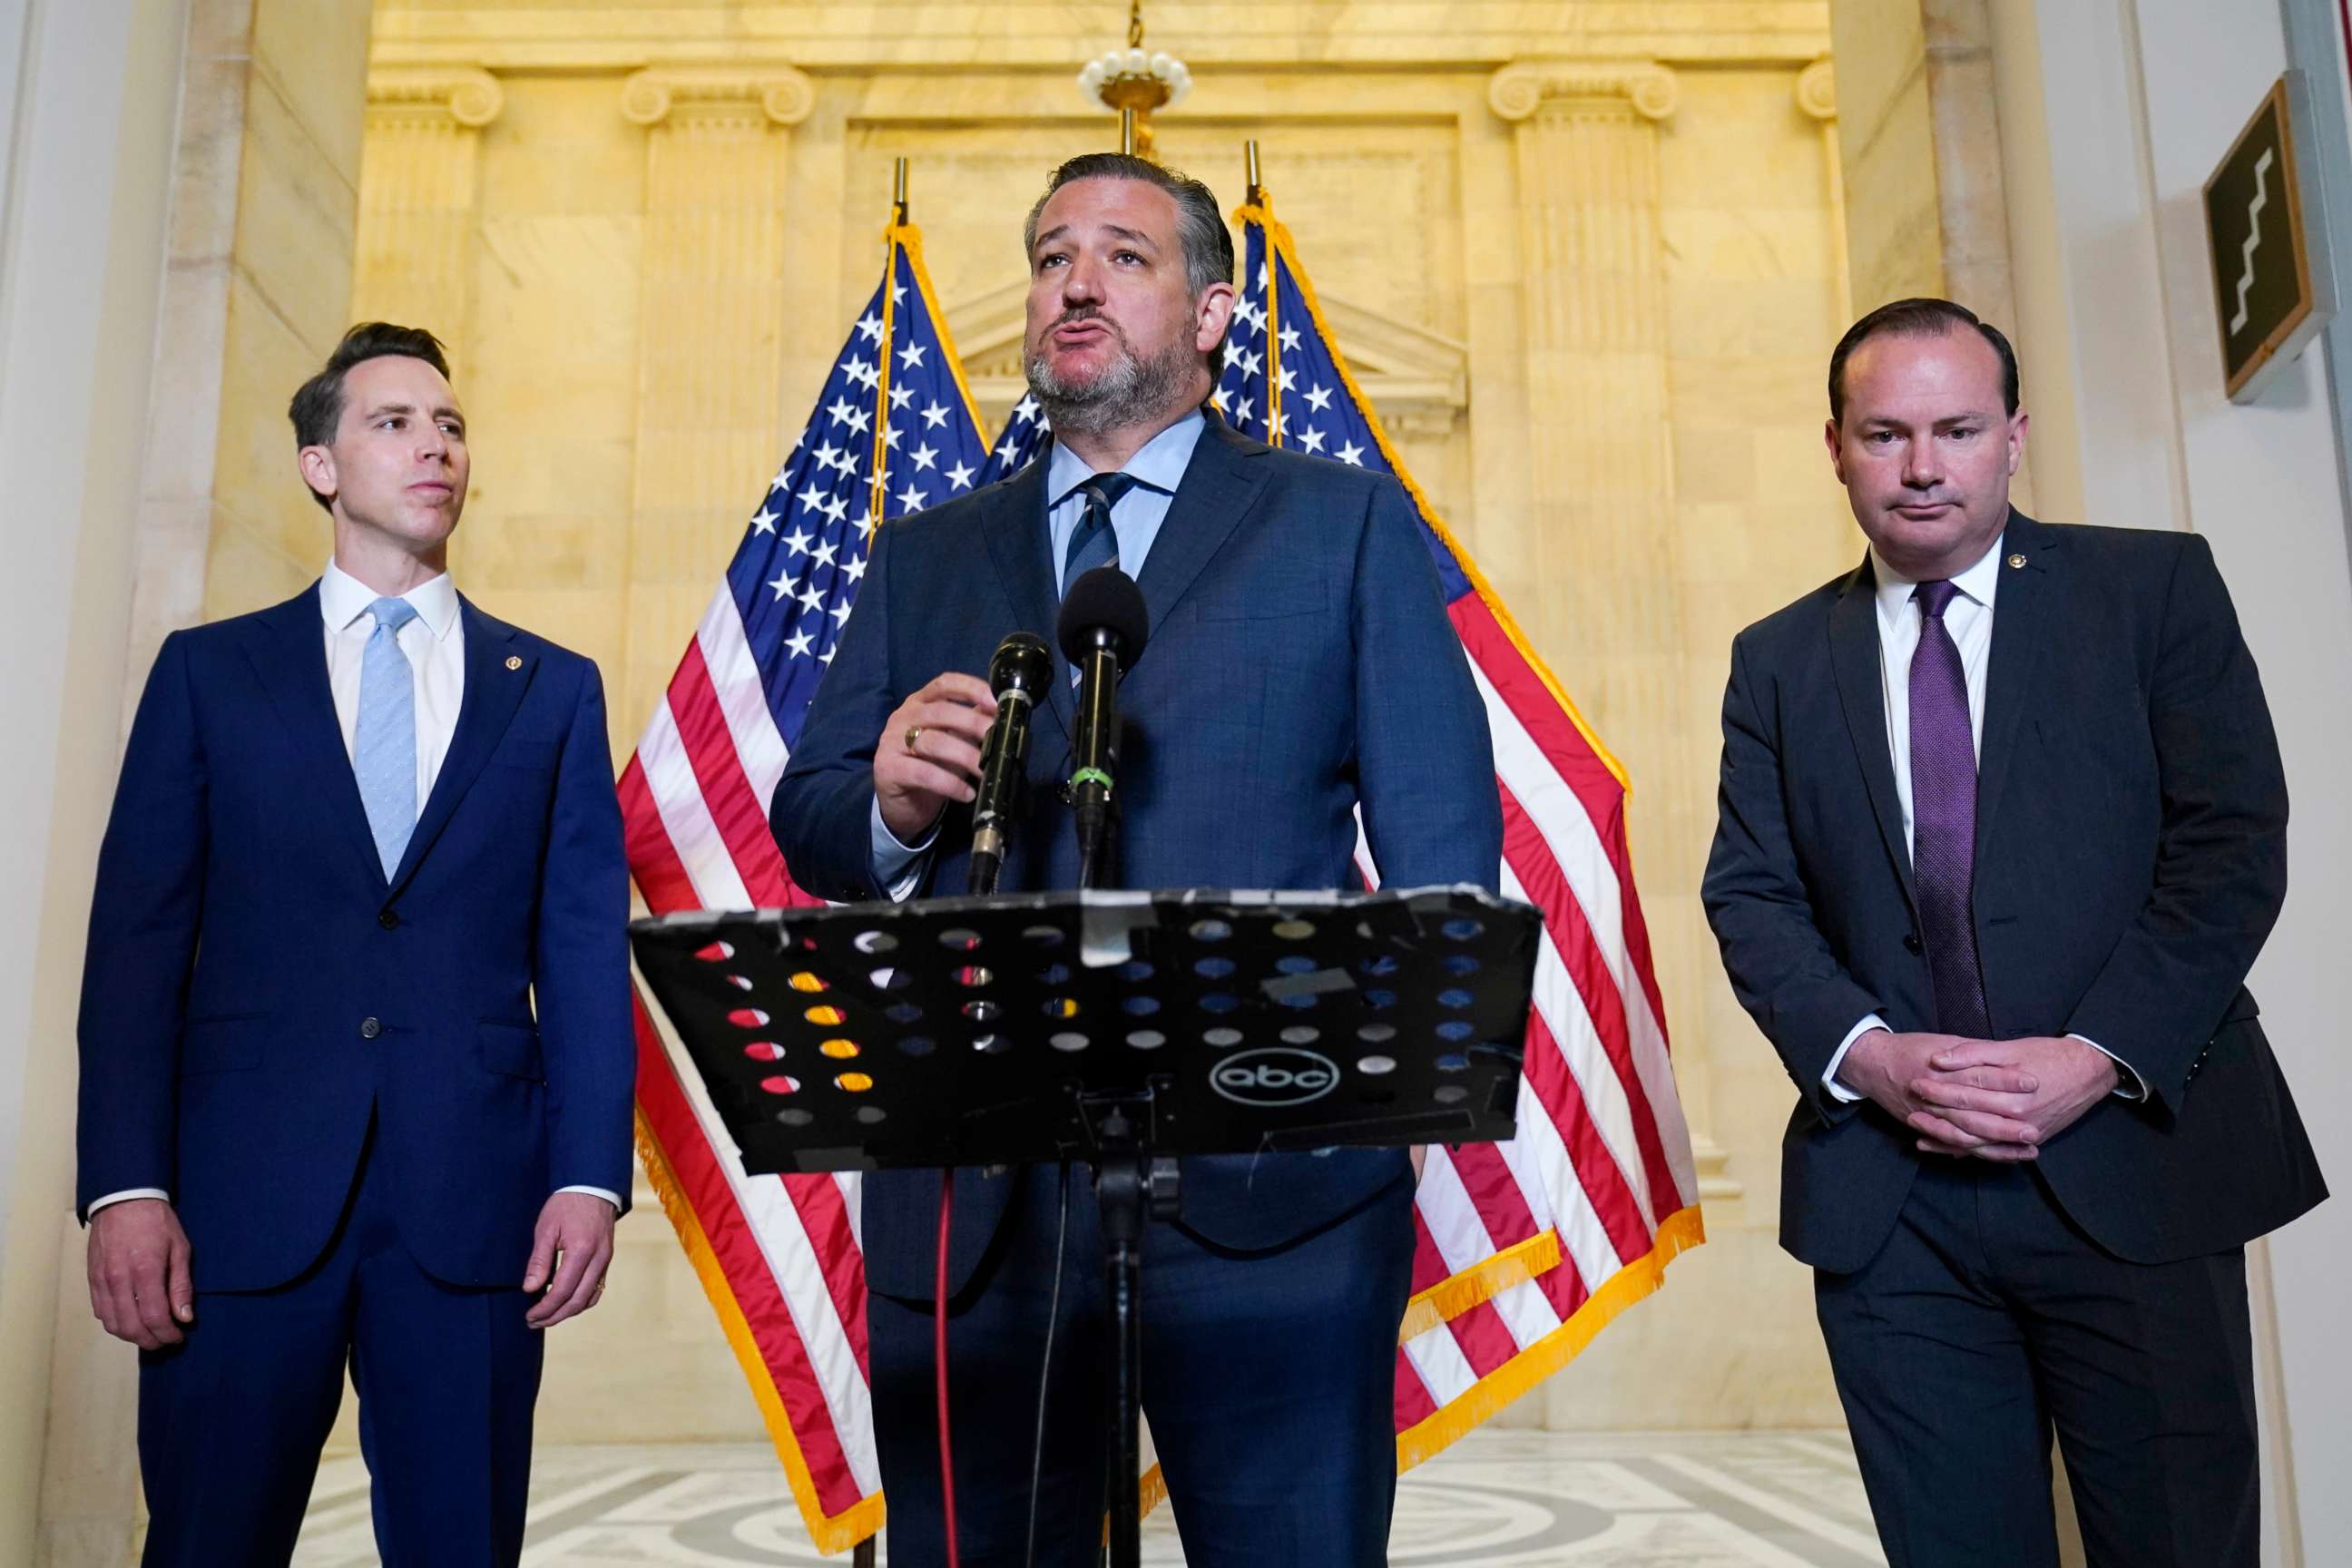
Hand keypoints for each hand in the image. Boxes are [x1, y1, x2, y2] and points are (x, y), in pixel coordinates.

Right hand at [88, 1199, 194, 1348]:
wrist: (122, 1199)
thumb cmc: (157, 1221)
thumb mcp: (180, 1248)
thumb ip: (181, 1285)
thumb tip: (184, 1317)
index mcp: (145, 1271)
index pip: (154, 1317)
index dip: (167, 1334)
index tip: (179, 1337)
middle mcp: (119, 1280)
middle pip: (131, 1327)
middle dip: (151, 1340)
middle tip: (166, 1341)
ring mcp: (102, 1281)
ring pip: (112, 1324)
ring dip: (132, 1336)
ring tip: (150, 1335)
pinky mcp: (91, 1280)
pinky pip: (100, 1311)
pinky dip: (115, 1323)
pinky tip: (130, 1321)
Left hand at [523, 1191, 616, 1328]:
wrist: (593, 1186)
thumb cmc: (566, 1204)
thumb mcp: (546, 1228)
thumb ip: (539, 1261)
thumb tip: (530, 1289)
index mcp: (581, 1251)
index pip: (562, 1291)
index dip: (544, 1308)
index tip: (529, 1315)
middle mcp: (598, 1259)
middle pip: (577, 1301)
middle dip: (554, 1316)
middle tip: (534, 1322)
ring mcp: (605, 1260)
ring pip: (589, 1298)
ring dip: (568, 1312)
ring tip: (548, 1316)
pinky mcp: (606, 1259)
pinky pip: (596, 1289)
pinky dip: (581, 1301)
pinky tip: (566, 1302)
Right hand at [874, 673, 996, 843]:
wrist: (901, 805)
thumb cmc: (929, 767)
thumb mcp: (952, 741)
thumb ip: (970, 724)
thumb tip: (1001, 714)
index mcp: (920, 703)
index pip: (944, 684)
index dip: (971, 688)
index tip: (996, 702)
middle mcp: (903, 716)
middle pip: (941, 711)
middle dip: (974, 724)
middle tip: (998, 742)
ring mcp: (892, 742)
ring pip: (934, 742)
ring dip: (966, 756)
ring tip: (986, 771)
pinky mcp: (889, 769)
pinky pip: (924, 773)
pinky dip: (950, 784)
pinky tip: (967, 794)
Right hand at [1839, 1029, 2042, 1161]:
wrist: (1872, 1062)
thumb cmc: (1910, 1048)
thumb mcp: (1943, 1042)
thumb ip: (1972, 1053)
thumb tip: (2005, 1060)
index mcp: (1943, 1072)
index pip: (1979, 1076)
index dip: (2006, 1080)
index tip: (2033, 1082)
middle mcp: (1936, 1097)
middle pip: (1975, 1114)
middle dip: (2005, 1125)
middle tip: (2033, 1130)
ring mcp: (1929, 1116)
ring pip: (1966, 1136)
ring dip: (1998, 1145)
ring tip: (2027, 1148)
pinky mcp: (1925, 1127)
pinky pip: (1953, 1145)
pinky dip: (1978, 1152)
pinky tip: (2003, 1156)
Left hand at [1911, 1036, 2118, 1155]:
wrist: (2090, 1072)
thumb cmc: (2049, 1055)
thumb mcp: (2011, 1048)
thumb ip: (1973, 1053)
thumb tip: (1938, 1059)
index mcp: (2010, 1096)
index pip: (1963, 1096)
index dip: (1937, 1090)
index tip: (1915, 1083)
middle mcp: (2017, 1121)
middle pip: (1967, 1123)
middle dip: (1936, 1117)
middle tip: (1911, 1110)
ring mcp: (2024, 1134)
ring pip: (1979, 1144)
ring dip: (1949, 1141)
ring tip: (1922, 1136)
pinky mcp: (2030, 1140)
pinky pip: (1996, 1152)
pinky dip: (1973, 1153)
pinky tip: (1952, 1152)